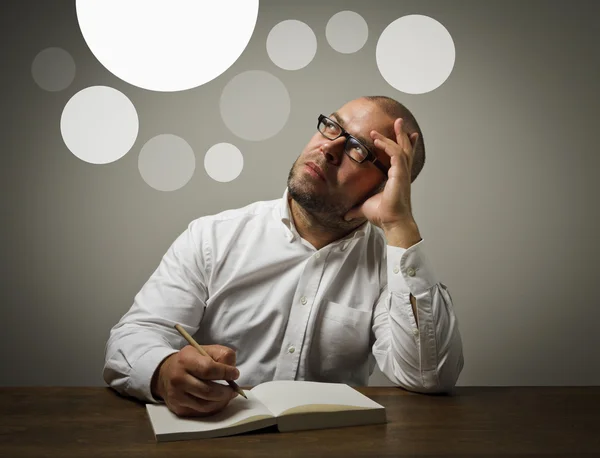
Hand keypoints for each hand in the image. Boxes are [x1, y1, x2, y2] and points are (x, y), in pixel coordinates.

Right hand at [151, 344, 239, 416]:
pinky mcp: (178, 408)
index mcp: (185, 359)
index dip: (225, 373)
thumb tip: (232, 372)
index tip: (235, 374)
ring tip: (228, 394)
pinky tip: (218, 400)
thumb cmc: (192, 360)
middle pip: (208, 391)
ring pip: (206, 405)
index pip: (208, 369)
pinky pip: (201, 412)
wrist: (166, 373)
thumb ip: (222, 355)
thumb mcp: (206, 350)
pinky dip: (214, 407)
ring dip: (222, 401)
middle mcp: (178, 378)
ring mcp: (176, 396)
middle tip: (234, 389)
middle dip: (226, 391)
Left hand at [344, 118, 421, 246]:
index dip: (398, 146)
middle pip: (405, 149)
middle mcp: (402, 174)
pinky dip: (388, 145)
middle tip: (398, 122)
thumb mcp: (365, 208)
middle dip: (402, 135)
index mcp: (397, 178)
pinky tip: (378, 140)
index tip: (392, 137)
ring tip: (395, 123)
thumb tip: (346, 215)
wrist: (392, 222)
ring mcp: (402, 173)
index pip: (400, 158)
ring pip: (402, 148)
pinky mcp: (400, 174)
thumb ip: (356, 209)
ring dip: (396, 135)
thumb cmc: (383, 215)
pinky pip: (396, 154)